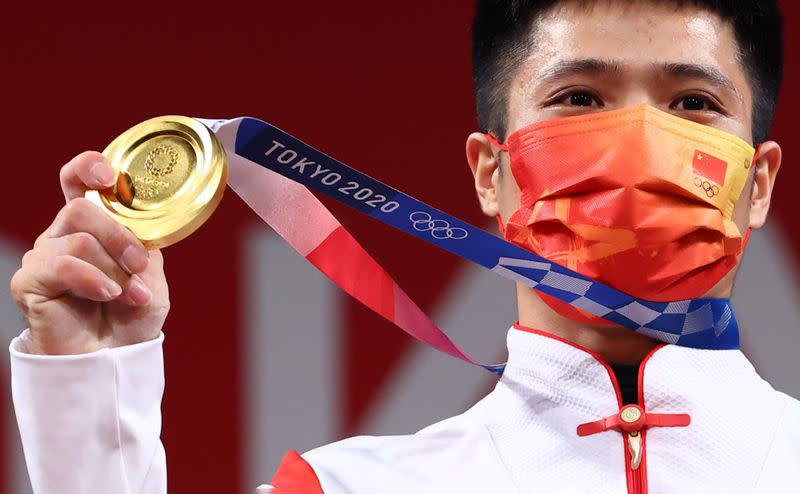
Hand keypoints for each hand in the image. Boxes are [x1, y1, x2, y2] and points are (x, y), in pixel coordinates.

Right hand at [10, 151, 169, 354]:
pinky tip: (107, 295)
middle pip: (82, 209)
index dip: (88, 167)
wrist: (114, 358)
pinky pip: (63, 265)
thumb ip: (145, 245)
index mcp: (92, 227)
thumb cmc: (130, 317)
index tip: (109, 176)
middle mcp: (62, 236)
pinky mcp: (30, 282)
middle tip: (139, 266)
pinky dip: (93, 280)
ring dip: (114, 268)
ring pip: (79, 240)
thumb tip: (139, 227)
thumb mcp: (151, 276)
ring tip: (130, 295)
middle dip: (120, 238)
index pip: (77, 181)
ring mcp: (43, 257)